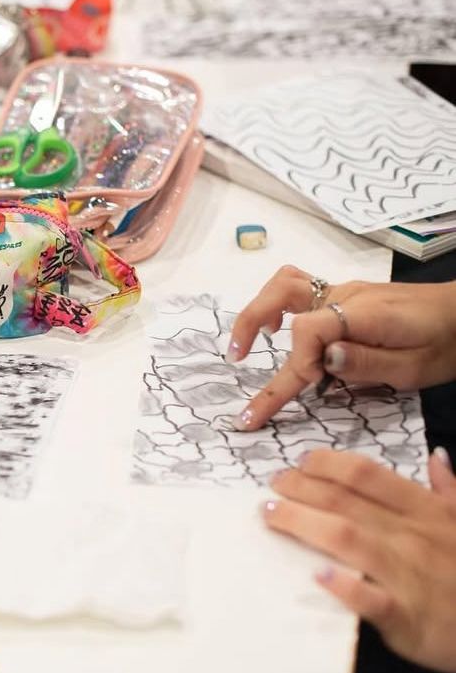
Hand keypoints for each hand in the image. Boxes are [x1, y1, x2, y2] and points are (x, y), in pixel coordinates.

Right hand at [227, 266, 455, 430]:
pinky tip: (276, 330)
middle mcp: (344, 296)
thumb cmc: (446, 344)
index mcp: (362, 314)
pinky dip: (276, 307)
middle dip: (250, 325)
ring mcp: (342, 292)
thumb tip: (321, 361)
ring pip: (284, 285)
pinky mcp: (344, 297)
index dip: (300, 363)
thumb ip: (366, 364)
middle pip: (281, 292)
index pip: (309, 331)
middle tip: (236, 359)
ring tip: (245, 346)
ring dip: (257, 311)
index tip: (310, 388)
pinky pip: (298, 290)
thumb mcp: (415, 368)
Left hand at [264, 448, 455, 672]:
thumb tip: (434, 456)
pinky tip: (316, 575)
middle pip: (344, 502)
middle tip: (273, 484)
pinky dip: (344, 587)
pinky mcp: (405, 618)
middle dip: (300, 488)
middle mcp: (412, 537)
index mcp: (426, 513)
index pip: (367, 475)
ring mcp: (407, 577)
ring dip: (302, 522)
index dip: (327, 464)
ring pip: (346, 538)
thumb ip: (449, 491)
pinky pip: (371, 600)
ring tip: (270, 515)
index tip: (300, 462)